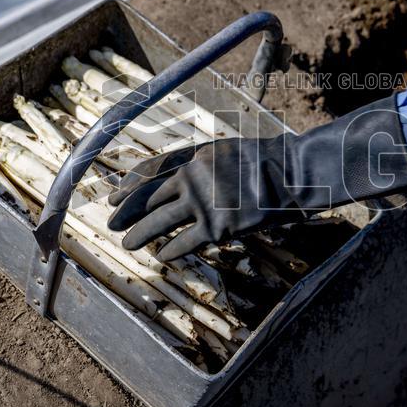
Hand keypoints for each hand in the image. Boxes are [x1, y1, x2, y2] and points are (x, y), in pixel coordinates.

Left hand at [107, 95, 406, 260]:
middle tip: (112, 220)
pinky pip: (184, 243)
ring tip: (127, 243)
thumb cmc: (268, 162)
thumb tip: (181, 177)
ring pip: (159, 222)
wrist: (294, 176)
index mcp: (195, 154)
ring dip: (140, 234)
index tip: (114, 192)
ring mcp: (203, 203)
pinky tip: (161, 255)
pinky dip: (170, 250)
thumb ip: (202, 162)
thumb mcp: (229, 151)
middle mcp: (193, 177)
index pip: (152, 169)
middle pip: (149, 196)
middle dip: (127, 210)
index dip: (131, 182)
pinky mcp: (217, 228)